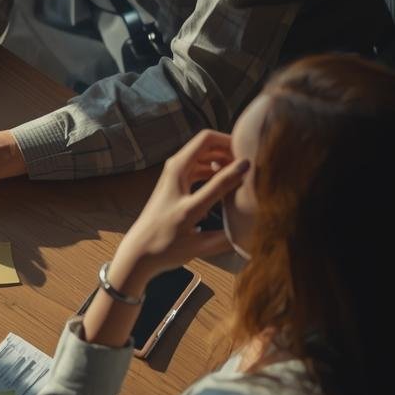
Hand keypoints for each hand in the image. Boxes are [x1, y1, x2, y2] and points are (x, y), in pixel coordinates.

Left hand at [110, 130, 249, 292]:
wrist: (137, 253)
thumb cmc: (164, 248)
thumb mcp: (198, 242)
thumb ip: (227, 235)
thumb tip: (254, 229)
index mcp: (180, 181)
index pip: (215, 155)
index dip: (238, 156)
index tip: (256, 166)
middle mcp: (174, 171)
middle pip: (207, 142)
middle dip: (230, 148)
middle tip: (251, 165)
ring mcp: (173, 174)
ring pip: (203, 152)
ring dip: (223, 157)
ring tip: (242, 173)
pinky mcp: (174, 181)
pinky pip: (198, 164)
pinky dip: (214, 166)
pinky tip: (226, 181)